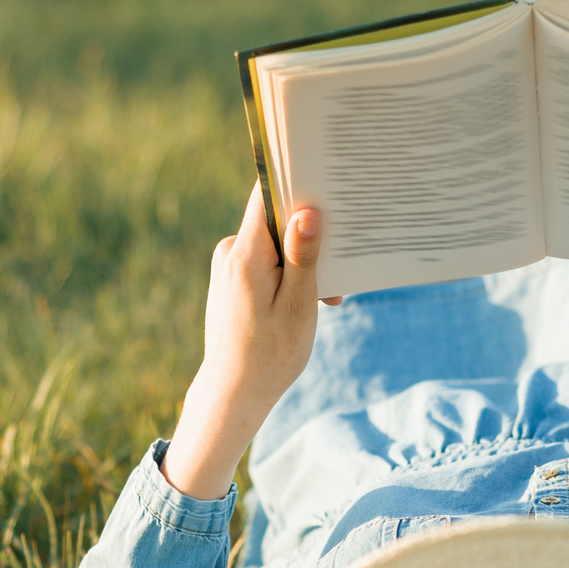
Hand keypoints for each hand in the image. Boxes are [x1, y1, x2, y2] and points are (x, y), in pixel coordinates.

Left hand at [161, 184, 329, 499]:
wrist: (233, 392)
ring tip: (326, 298)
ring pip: (275, 244)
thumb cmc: (270, 355)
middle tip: (339, 267)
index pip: (267, 193)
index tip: (324, 174)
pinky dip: (289, 275)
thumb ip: (303, 256)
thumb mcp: (298, 305)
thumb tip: (307, 211)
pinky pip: (267, 261)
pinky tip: (308, 302)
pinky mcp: (233, 278)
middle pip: (276, 219)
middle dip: (311, 238)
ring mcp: (229, 264)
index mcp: (245, 254)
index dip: (296, 178)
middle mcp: (231, 252)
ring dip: (303, 264)